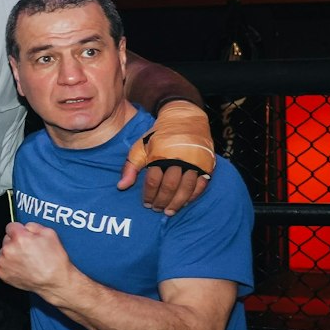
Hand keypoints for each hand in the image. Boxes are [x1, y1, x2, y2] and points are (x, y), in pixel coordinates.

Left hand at [0, 221, 73, 295]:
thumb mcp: (50, 234)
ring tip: (27, 260)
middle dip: (16, 242)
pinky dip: (9, 265)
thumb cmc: (54, 261)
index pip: (11, 226)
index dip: (19, 230)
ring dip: (12, 254)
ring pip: (4, 252)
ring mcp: (3, 262)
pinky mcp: (1, 273)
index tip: (23, 235)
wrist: (54, 281)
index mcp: (19, 238)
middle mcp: (8, 249)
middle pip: (7, 239)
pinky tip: (22, 267)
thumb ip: (33, 226)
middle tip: (29, 250)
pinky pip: (2, 264)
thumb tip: (25, 226)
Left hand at [118, 100, 213, 214]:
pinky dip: (194, 195)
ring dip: (178, 202)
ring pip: (186, 188)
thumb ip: (130, 167)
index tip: (146, 204)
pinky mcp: (208, 163)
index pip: (153, 182)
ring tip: (170, 211)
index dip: (148, 195)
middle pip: (170, 187)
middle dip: (162, 201)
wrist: (184, 119)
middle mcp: (179, 159)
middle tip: (157, 209)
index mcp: (160, 155)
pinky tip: (186, 202)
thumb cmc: (158, 136)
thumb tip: (121, 187)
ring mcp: (195, 162)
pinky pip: (202, 184)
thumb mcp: (140, 147)